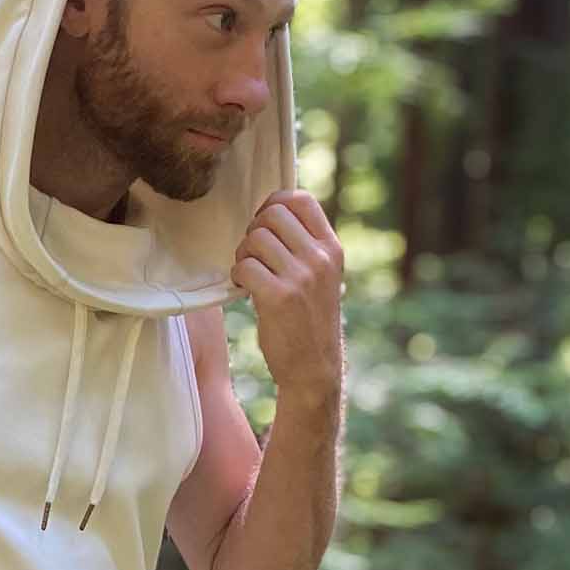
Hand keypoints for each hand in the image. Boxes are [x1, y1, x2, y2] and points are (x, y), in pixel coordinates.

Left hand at [231, 189, 344, 410]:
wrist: (313, 370)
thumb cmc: (310, 322)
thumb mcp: (322, 278)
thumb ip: (306, 247)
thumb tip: (271, 214)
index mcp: (332, 249)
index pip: (301, 200)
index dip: (274, 204)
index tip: (264, 225)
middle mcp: (319, 259)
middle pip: (272, 214)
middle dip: (253, 231)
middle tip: (253, 256)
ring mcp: (300, 277)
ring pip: (254, 238)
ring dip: (243, 255)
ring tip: (249, 275)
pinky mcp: (278, 297)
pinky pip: (244, 266)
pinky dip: (237, 275)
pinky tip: (245, 290)